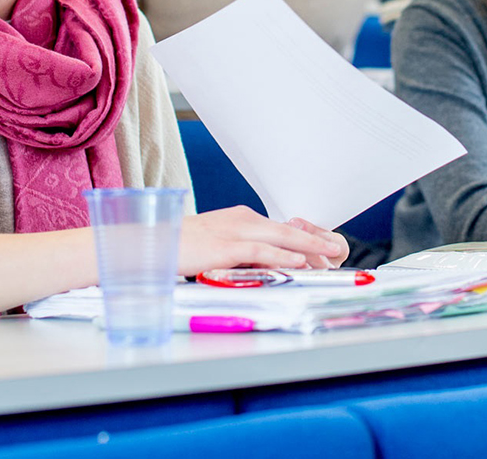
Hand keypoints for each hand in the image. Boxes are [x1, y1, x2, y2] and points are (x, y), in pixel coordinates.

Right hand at [176, 206, 347, 275]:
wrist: (149, 242)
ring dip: (308, 246)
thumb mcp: (216, 245)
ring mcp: (233, 231)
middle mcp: (242, 220)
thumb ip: (240, 253)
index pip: (281, 228)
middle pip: (288, 229)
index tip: (325, 249)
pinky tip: (298, 261)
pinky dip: (282, 255)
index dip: (306, 239)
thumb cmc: (180, 248)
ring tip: (329, 256)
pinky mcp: (224, 247)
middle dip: (315, 239)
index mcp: (241, 218)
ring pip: (280, 236)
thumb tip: (262, 267)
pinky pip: (260, 250)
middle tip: (337, 248)